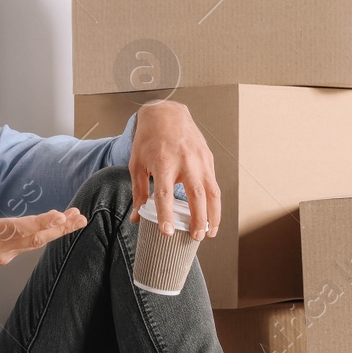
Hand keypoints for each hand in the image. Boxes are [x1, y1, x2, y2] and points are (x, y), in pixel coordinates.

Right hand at [0, 181, 85, 281]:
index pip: (20, 228)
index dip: (42, 222)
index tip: (60, 215)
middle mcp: (0, 248)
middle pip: (36, 238)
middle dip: (60, 227)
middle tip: (79, 217)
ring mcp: (2, 254)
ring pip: (35, 243)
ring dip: (56, 231)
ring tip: (75, 220)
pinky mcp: (2, 256)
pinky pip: (28, 246)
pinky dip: (43, 235)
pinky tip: (53, 228)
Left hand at [129, 100, 220, 240]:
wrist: (167, 114)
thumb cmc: (149, 140)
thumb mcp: (137, 164)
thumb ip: (138, 192)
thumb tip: (136, 218)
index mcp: (163, 163)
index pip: (164, 194)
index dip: (166, 214)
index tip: (167, 231)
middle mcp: (185, 161)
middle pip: (196, 196)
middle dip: (198, 220)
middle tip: (196, 238)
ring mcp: (200, 160)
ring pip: (212, 192)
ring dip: (213, 215)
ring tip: (210, 233)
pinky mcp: (209, 159)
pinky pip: (214, 184)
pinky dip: (215, 203)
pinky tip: (212, 215)